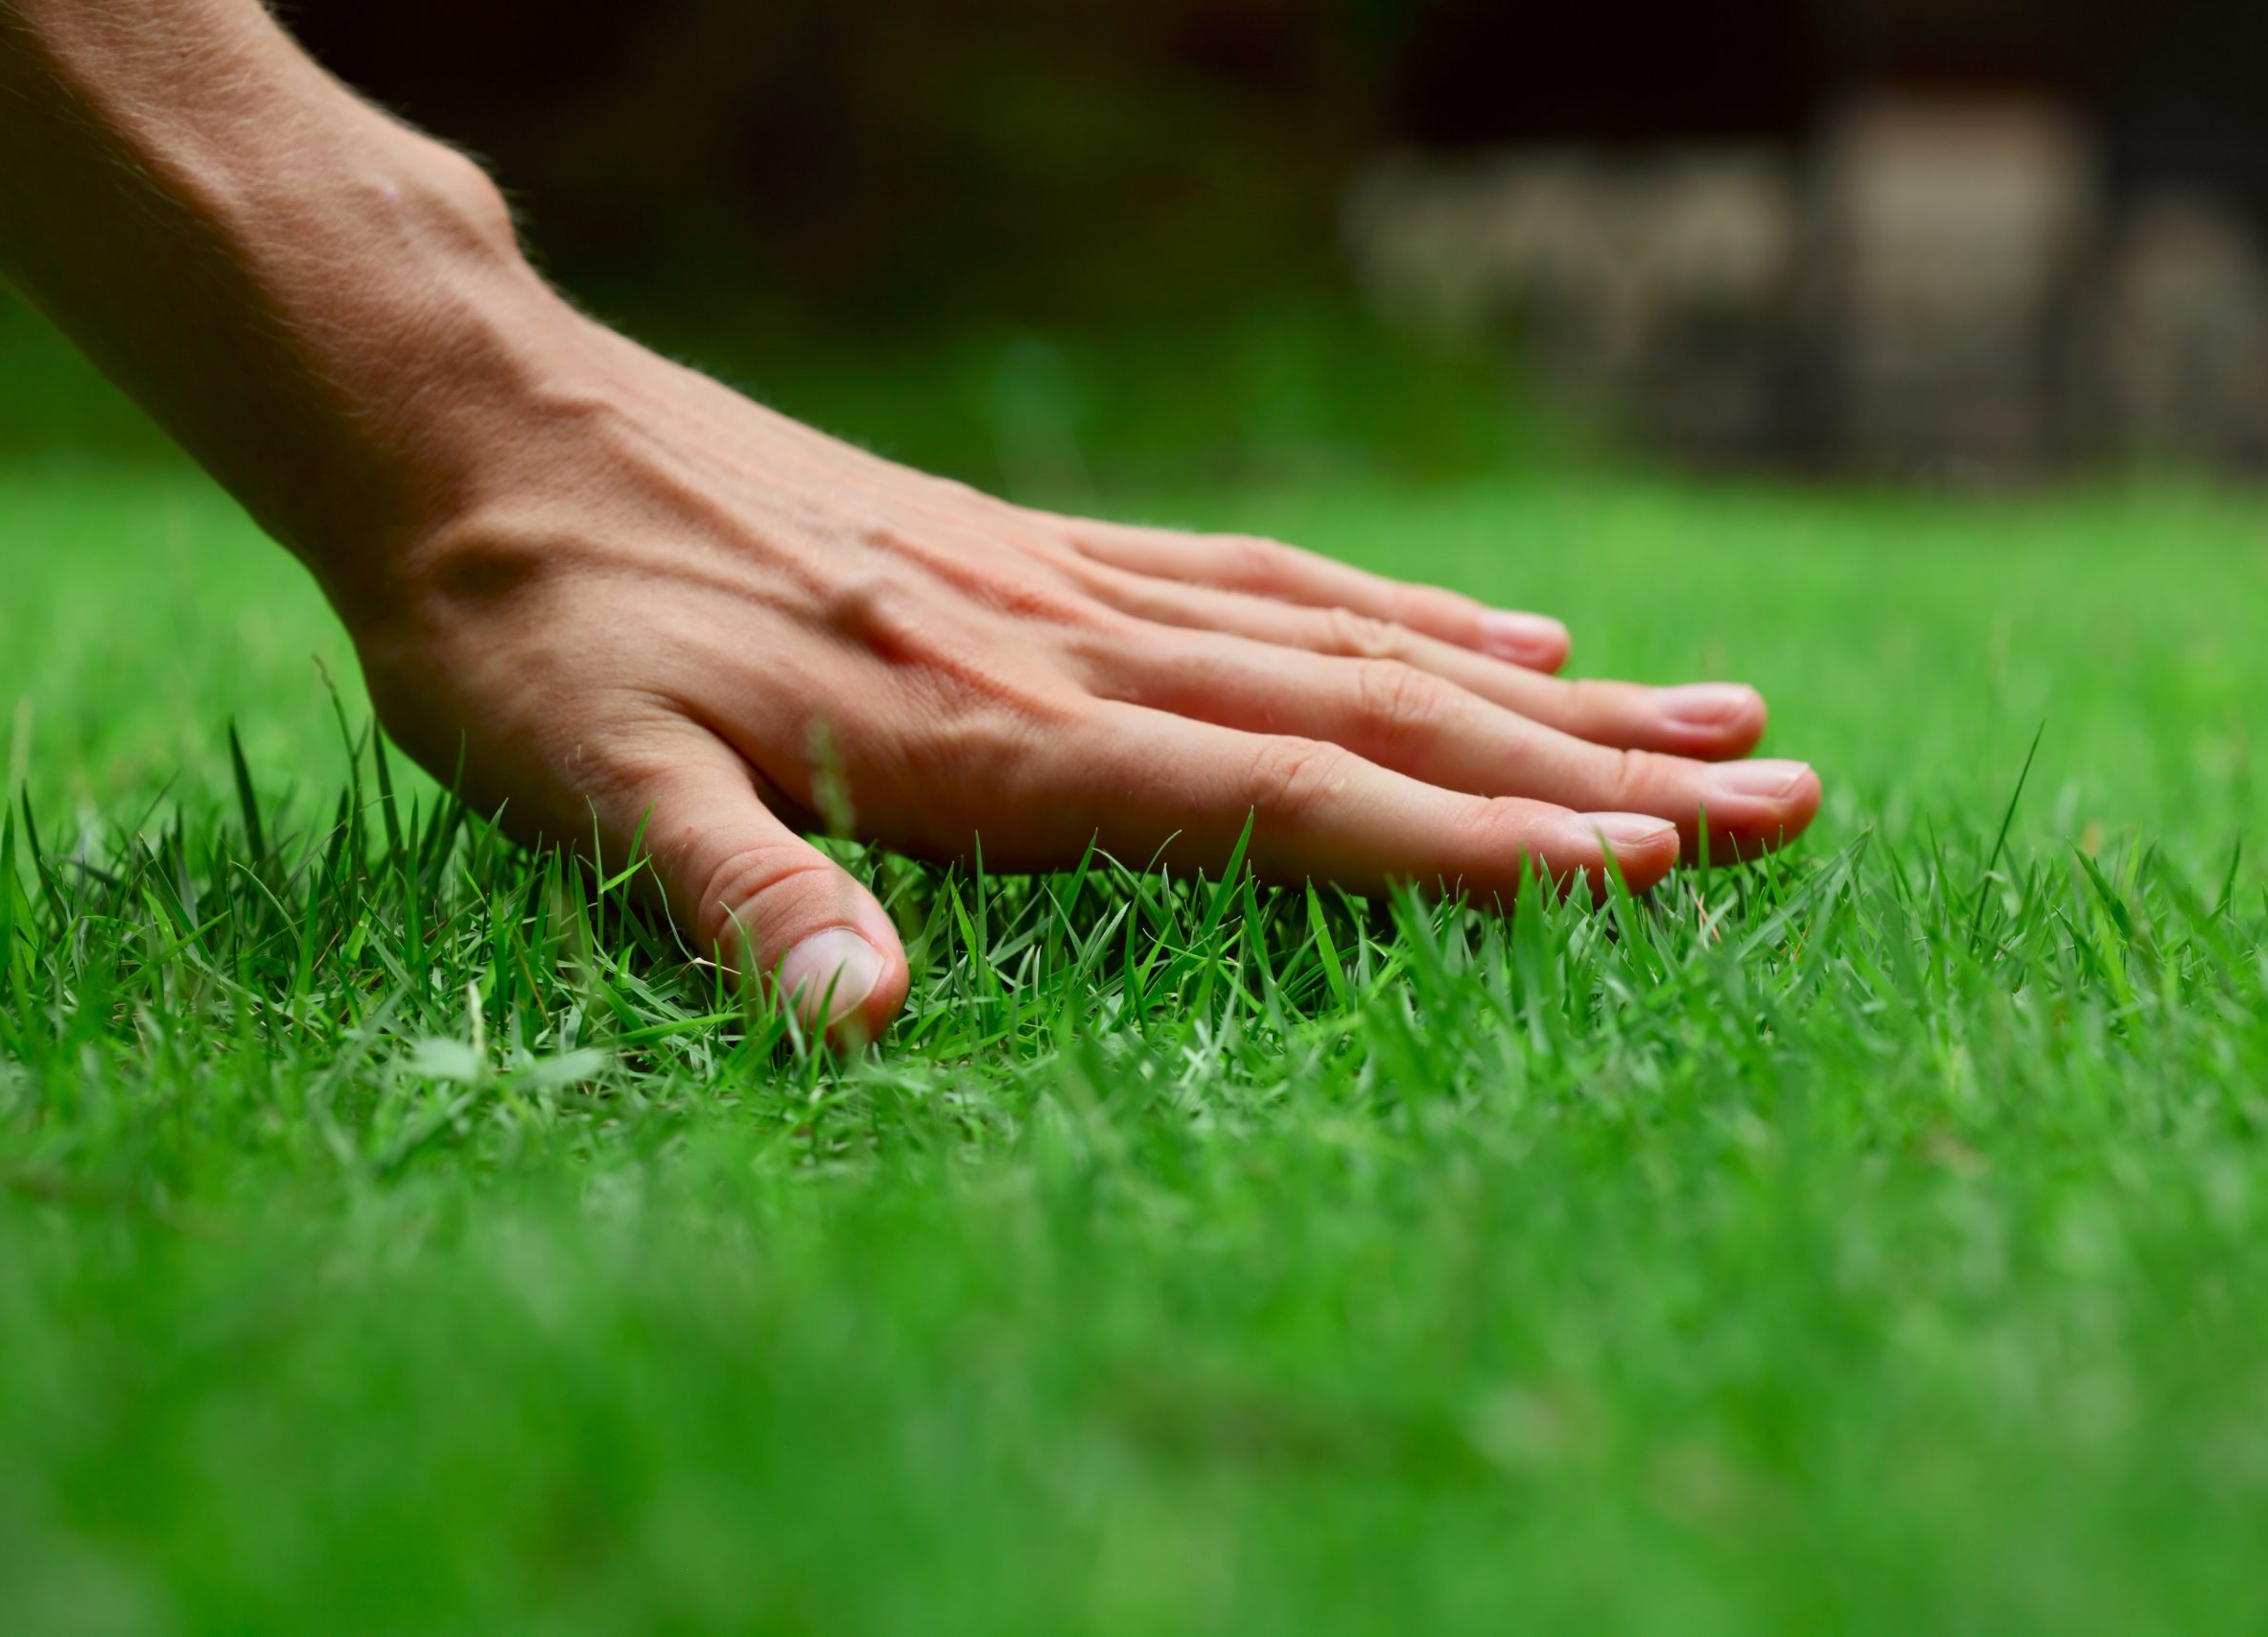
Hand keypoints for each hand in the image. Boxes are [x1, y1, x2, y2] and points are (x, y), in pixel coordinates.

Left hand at [349, 315, 1820, 1038]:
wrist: (479, 423)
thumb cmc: (528, 629)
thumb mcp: (586, 787)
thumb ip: (741, 901)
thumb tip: (867, 1029)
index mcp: (987, 730)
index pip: (1280, 794)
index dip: (1469, 844)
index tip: (1653, 875)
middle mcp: (1066, 644)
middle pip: (1375, 715)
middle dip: (1587, 778)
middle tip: (1788, 802)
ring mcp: (1066, 585)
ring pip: (1353, 640)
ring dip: (1544, 698)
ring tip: (1715, 717)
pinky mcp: (1037, 551)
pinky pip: (1261, 580)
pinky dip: (1402, 618)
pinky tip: (1496, 640)